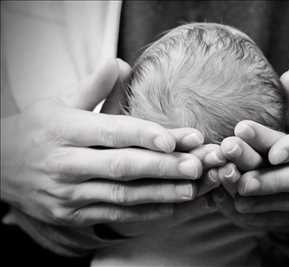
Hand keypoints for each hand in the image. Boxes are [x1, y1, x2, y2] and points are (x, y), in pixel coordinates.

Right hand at [1, 59, 205, 226]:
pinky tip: (169, 208)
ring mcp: (68, 194)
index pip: (111, 131)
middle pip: (122, 166)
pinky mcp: (70, 215)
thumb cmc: (37, 130)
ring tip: (192, 190)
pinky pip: (112, 215)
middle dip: (162, 167)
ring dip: (160, 194)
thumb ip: (92, 86)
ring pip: (121, 195)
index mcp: (64, 130)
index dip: (145, 135)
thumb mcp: (58, 102)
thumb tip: (122, 64)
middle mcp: (66, 163)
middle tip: (196, 165)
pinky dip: (143, 213)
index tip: (177, 138)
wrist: (0, 166)